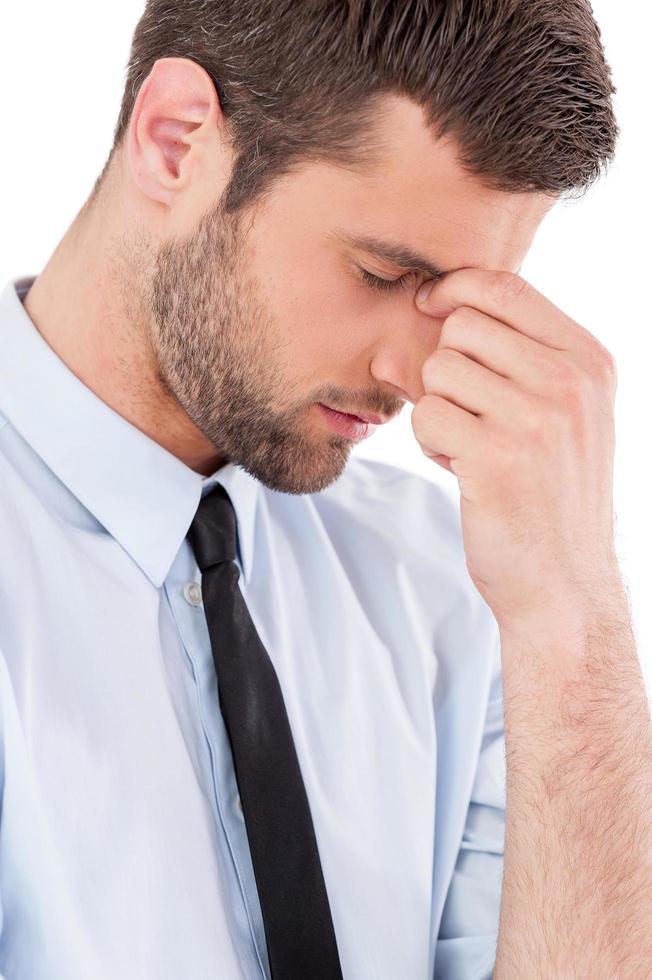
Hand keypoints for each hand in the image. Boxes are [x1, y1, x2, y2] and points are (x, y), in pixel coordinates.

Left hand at [412, 268, 621, 630]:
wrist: (565, 583)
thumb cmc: (549, 496)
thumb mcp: (552, 417)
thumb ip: (497, 364)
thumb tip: (411, 322)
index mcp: (590, 361)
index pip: (506, 286)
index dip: (454, 288)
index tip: (428, 306)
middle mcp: (570, 382)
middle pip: (462, 327)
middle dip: (447, 368)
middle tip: (467, 414)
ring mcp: (537, 418)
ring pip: (439, 370)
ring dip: (439, 409)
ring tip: (469, 446)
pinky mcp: (498, 457)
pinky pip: (427, 416)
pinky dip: (431, 443)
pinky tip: (461, 469)